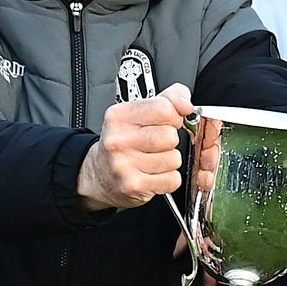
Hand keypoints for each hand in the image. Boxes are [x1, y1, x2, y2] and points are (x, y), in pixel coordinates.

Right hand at [79, 83, 193, 211]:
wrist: (101, 174)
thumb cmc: (123, 142)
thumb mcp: (138, 113)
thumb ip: (167, 99)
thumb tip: (185, 104)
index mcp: (118, 117)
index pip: (163, 108)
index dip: (174, 115)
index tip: (169, 121)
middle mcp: (118, 141)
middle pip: (170, 136)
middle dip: (170, 140)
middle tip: (157, 143)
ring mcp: (124, 165)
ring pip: (174, 159)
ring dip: (170, 160)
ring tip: (153, 159)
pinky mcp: (134, 186)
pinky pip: (172, 179)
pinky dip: (169, 178)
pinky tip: (154, 173)